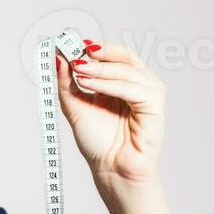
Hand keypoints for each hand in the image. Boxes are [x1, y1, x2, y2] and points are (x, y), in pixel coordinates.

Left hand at [55, 37, 164, 185]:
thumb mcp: (75, 106)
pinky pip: (132, 88)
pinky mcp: (155, 105)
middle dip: (99, 54)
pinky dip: (108, 84)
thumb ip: (66, 83)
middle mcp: (139, 85)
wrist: (110, 169)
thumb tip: (57, 57)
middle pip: (125, 57)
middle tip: (75, 52)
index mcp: (124, 83)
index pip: (115, 56)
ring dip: (100, 68)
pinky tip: (87, 82)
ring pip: (127, 70)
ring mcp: (150, 93)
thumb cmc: (98, 142)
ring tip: (77, 69)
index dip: (96, 48)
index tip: (71, 44)